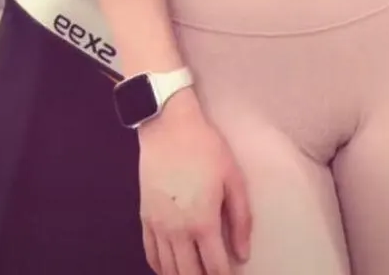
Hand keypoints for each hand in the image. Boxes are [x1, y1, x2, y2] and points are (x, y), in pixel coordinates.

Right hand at [138, 91, 251, 273]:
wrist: (169, 127)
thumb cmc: (206, 149)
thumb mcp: (233, 178)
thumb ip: (241, 219)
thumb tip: (243, 254)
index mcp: (203, 222)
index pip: (215, 267)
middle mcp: (178, 231)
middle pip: (188, 274)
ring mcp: (158, 227)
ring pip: (168, 270)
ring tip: (196, 272)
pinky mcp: (145, 218)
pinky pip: (150, 255)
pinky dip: (161, 268)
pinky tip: (171, 268)